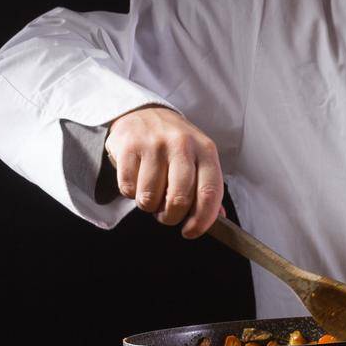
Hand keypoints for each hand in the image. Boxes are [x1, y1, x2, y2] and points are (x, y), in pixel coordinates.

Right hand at [104, 105, 223, 237]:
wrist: (144, 113)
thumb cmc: (176, 145)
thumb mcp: (199, 159)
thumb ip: (208, 188)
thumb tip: (218, 219)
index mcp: (206, 151)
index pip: (210, 193)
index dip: (201, 220)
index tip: (191, 232)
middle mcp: (182, 146)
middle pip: (179, 200)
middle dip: (171, 217)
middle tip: (166, 214)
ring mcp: (154, 145)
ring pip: (149, 198)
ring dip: (149, 206)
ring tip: (152, 194)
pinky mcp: (128, 147)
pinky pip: (127, 188)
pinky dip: (131, 193)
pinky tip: (137, 181)